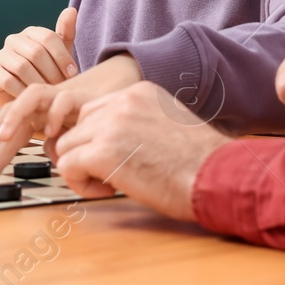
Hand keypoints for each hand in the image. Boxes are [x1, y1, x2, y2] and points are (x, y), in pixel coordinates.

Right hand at [0, 7, 79, 106]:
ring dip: (39, 82)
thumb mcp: (61, 54)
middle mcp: (13, 40)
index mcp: (31, 32)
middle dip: (52, 72)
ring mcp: (1, 55)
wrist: (29, 97)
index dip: (62, 56)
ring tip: (48, 92)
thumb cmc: (49, 72)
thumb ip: (66, 33)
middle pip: (36, 52)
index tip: (73, 73)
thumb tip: (71, 10)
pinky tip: (32, 98)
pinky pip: (8, 81)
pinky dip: (23, 91)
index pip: (48, 38)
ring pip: (22, 67)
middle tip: (61, 86)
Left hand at [0, 53, 140, 184]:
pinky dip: (54, 113)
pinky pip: (60, 98)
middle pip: (9, 116)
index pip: (10, 136)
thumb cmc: (100, 131)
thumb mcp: (75, 146)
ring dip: (12, 117)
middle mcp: (44, 107)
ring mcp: (60, 97)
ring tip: (2, 138)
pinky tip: (51, 132)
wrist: (126, 105)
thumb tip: (55, 167)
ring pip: (28, 99)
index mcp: (39, 121)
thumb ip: (63, 152)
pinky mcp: (79, 93)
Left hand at [51, 81, 229, 222]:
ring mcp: (111, 125)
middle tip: (111, 175)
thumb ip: (142, 124)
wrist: (217, 175)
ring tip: (109, 184)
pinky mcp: (103, 152)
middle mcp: (122, 102)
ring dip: (81, 168)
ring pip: (66, 145)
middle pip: (77, 126)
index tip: (120, 159)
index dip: (100, 139)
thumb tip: (121, 141)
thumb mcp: (170, 125)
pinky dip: (79, 183)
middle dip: (87, 152)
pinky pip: (67, 166)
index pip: (96, 110)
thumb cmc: (203, 162)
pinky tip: (107, 191)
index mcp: (140, 92)